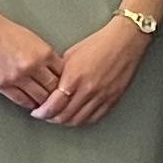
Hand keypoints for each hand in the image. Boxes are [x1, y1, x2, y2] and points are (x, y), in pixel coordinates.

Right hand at [0, 10, 61, 110]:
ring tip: (45, 105)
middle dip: (56, 95)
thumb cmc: (6, 32)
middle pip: (53, 89)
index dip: (64, 82)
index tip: (63, 87)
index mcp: (44, 53)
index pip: (63, 75)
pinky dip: (29, 104)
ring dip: (43, 102)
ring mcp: (18, 77)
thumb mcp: (34, 40)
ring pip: (39, 97)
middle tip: (57, 100)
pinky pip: (21, 100)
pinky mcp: (3, 84)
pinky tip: (31, 104)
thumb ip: (45, 55)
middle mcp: (33, 66)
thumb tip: (55, 71)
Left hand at [33, 17, 152, 127]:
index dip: (41, 112)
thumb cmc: (99, 44)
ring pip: (78, 120)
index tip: (37, 111)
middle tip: (45, 115)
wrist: (125, 41)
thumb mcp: (71, 55)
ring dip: (65, 121)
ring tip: (59, 117)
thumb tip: (50, 88)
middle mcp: (88, 89)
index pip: (52, 106)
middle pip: (63, 116)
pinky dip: (82, 120)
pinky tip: (77, 115)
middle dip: (50, 118)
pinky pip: (94, 118)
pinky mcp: (112, 99)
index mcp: (74, 77)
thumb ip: (59, 74)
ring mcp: (101, 96)